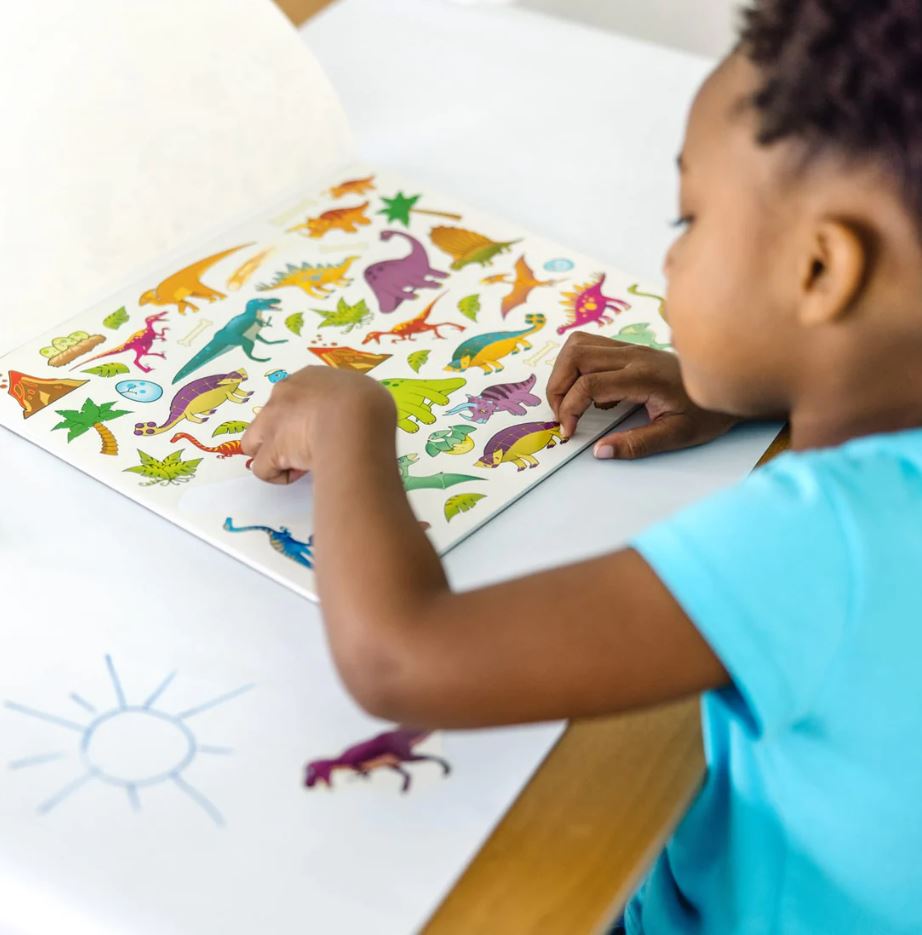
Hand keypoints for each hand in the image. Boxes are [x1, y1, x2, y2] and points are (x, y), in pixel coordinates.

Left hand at [241, 366, 394, 482]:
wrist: (355, 419)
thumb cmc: (367, 403)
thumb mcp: (367, 393)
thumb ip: (354, 401)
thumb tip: (357, 414)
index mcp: (309, 377)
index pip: (296, 395)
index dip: (309, 415)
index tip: (327, 429)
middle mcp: (284, 394)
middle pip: (272, 416)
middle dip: (287, 434)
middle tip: (313, 447)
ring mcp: (272, 421)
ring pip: (254, 441)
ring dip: (272, 454)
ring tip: (298, 465)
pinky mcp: (269, 449)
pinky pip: (262, 469)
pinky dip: (277, 476)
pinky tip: (298, 476)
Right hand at [546, 332, 738, 459]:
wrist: (729, 382)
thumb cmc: (706, 411)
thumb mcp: (677, 435)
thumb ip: (637, 444)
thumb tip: (600, 451)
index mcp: (643, 376)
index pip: (589, 384)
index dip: (569, 408)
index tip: (569, 432)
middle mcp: (633, 354)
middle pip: (575, 354)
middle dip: (557, 387)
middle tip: (561, 415)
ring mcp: (630, 347)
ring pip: (578, 343)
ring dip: (562, 372)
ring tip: (567, 402)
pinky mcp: (629, 348)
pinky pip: (589, 346)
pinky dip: (575, 367)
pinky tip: (588, 392)